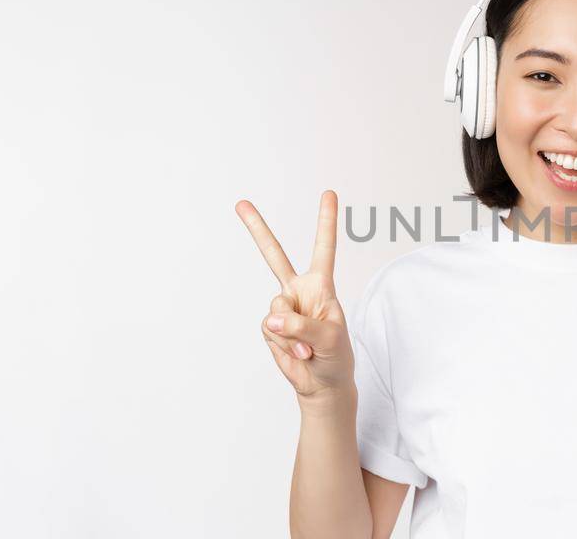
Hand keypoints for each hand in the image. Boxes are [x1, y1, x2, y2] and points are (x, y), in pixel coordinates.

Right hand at [236, 191, 352, 401]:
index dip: (326, 222)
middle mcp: (299, 291)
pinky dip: (285, 344)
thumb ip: (304, 326)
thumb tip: (273, 319)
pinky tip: (298, 353)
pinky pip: (271, 330)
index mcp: (321, 286)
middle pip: (274, 255)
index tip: (329, 193)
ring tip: (309, 347)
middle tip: (240, 203)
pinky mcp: (271, 328)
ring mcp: (283, 309)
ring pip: (276, 309)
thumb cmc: (336, 356)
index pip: (324, 248)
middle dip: (256, 229)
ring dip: (292, 334)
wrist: (322, 383)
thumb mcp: (332, 339)